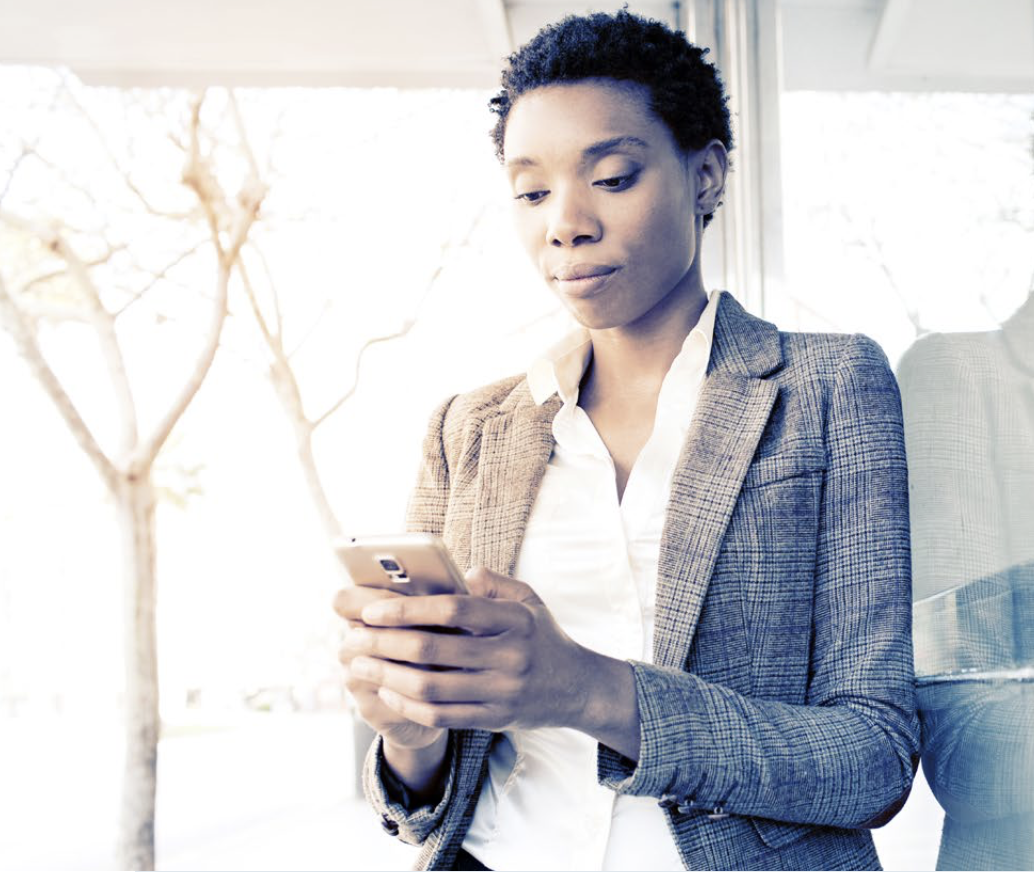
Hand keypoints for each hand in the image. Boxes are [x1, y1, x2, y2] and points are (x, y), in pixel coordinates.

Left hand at [346, 567, 630, 741]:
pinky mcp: (495, 718)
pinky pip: (442, 716)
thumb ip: (494, 583)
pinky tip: (386, 692)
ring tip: (359, 667)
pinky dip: (408, 705)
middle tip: (353, 640)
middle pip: (434, 652)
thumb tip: (459, 572)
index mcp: (514, 619)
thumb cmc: (541, 636)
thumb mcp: (528, 599)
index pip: (453, 610)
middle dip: (384, 646)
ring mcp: (503, 691)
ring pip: (432, 688)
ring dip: (387, 678)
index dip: (408, 609)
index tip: (372, 609)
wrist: (577, 687)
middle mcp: (509, 656)